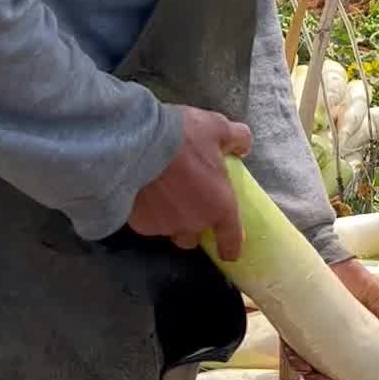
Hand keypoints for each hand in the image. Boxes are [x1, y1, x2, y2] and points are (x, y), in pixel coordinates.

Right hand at [128, 107, 251, 259]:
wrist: (135, 143)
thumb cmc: (183, 137)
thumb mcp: (217, 127)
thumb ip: (236, 138)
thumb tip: (242, 146)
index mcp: (220, 207)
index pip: (230, 240)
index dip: (230, 247)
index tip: (228, 252)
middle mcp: (194, 223)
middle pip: (194, 238)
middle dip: (192, 226)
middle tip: (186, 203)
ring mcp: (165, 226)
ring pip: (169, 231)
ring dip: (169, 220)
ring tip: (161, 196)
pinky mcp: (140, 224)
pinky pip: (147, 222)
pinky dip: (146, 212)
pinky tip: (141, 192)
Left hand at [279, 258, 378, 379]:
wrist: (323, 254)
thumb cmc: (351, 275)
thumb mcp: (375, 294)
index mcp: (350, 339)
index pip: (349, 370)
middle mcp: (329, 341)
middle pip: (326, 374)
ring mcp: (309, 336)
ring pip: (307, 367)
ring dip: (310, 377)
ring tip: (314, 375)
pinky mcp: (291, 327)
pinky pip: (290, 350)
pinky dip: (294, 360)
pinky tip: (300, 361)